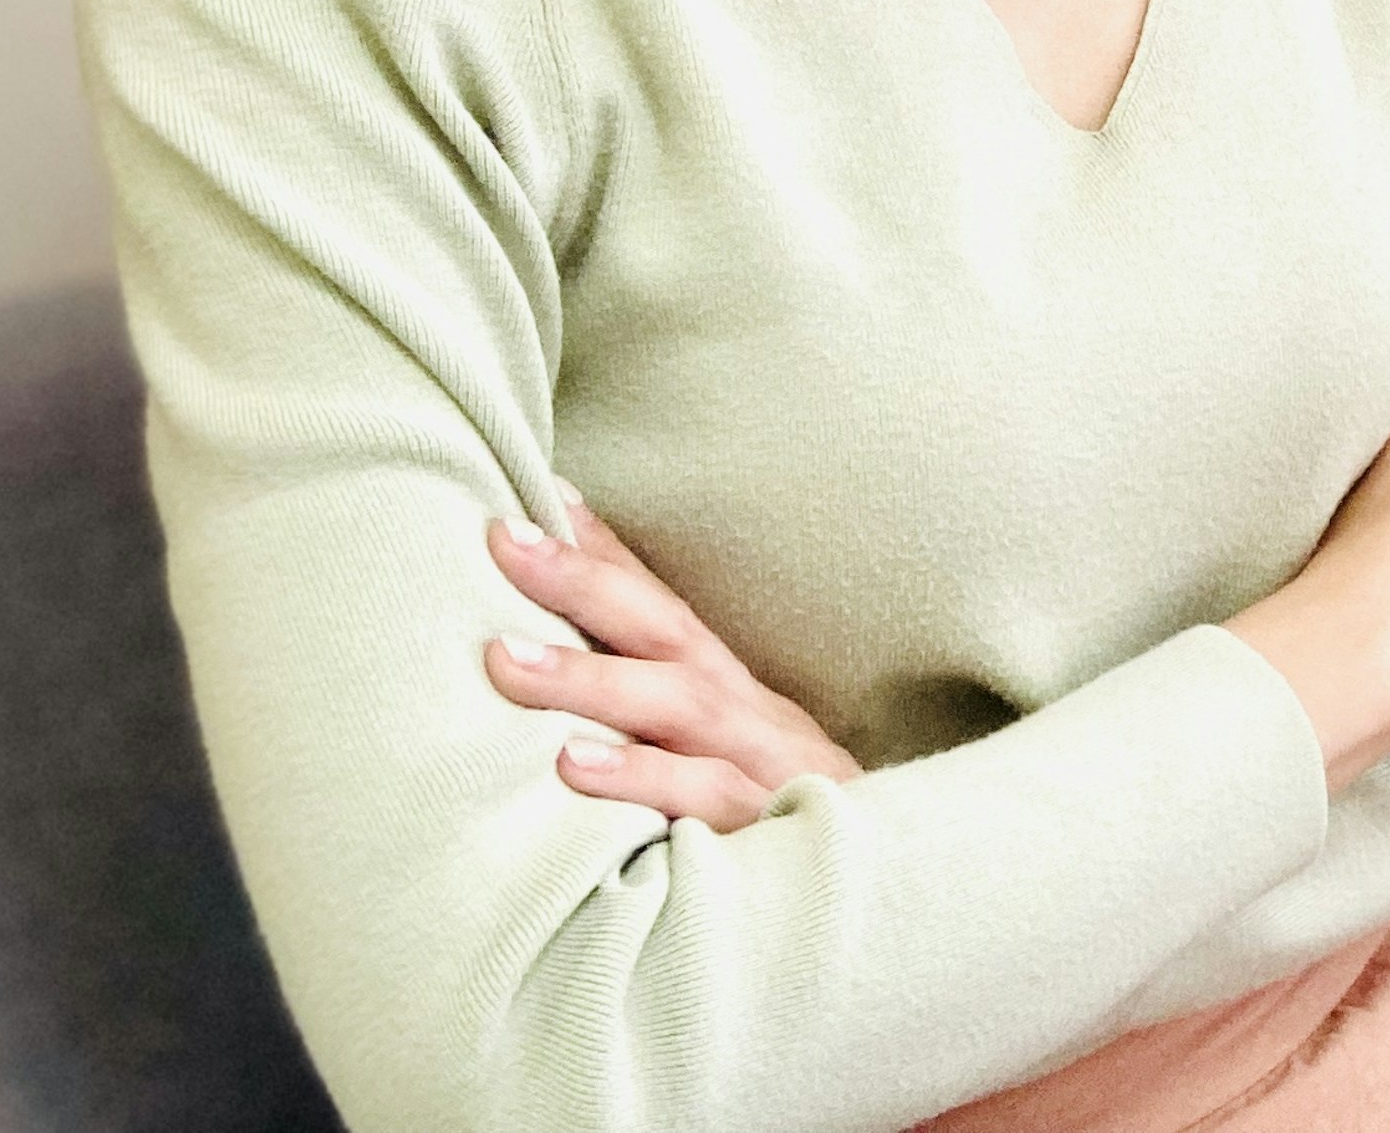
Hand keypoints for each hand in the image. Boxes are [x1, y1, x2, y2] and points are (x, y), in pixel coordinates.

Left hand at [483, 482, 860, 830]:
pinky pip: (702, 796)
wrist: (887, 896)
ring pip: (679, 703)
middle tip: (502, 542)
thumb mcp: (722, 764)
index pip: (659, 603)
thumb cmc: (779, 830)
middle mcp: (746, 712)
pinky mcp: (767, 827)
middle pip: (665, 629)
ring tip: (504, 660)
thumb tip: (546, 693)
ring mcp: (761, 763)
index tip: (535, 492)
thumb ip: (653, 727)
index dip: (600, 548)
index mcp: (729, 691)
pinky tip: (570, 766)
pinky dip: (639, 776)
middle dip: (583, 581)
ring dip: (590, 676)